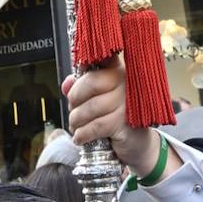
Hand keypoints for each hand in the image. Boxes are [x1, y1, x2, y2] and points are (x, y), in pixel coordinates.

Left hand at [64, 58, 177, 178]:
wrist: (136, 142)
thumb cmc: (115, 116)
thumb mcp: (97, 98)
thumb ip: (81, 87)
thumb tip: (67, 84)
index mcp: (117, 70)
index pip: (100, 58)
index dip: (86, 62)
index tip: (78, 74)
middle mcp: (125, 82)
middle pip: (90, 82)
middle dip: (74, 99)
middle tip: (72, 110)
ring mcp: (127, 102)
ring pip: (91, 107)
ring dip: (76, 120)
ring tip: (75, 126)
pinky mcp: (125, 123)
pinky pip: (96, 126)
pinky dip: (83, 133)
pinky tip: (80, 137)